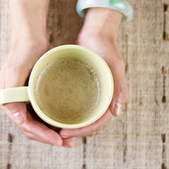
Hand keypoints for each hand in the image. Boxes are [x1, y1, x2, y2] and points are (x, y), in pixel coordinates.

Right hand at [0, 38, 74, 147]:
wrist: (29, 38)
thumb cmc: (23, 51)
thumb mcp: (16, 71)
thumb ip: (12, 94)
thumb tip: (18, 118)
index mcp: (3, 100)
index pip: (24, 124)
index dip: (41, 135)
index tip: (58, 140)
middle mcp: (10, 104)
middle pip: (30, 128)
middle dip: (48, 138)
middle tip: (67, 143)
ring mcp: (19, 101)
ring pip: (36, 124)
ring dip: (50, 133)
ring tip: (68, 139)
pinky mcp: (29, 97)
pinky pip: (40, 115)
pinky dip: (51, 122)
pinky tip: (63, 126)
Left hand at [59, 8, 128, 138]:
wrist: (97, 34)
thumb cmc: (106, 47)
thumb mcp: (113, 65)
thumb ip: (118, 86)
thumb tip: (116, 112)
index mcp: (111, 99)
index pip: (96, 124)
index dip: (81, 131)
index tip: (64, 134)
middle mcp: (101, 101)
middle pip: (87, 124)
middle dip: (73, 132)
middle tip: (54, 134)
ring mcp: (91, 96)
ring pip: (80, 118)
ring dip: (68, 126)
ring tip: (51, 128)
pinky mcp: (82, 90)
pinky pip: (73, 107)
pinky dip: (64, 113)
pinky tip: (50, 114)